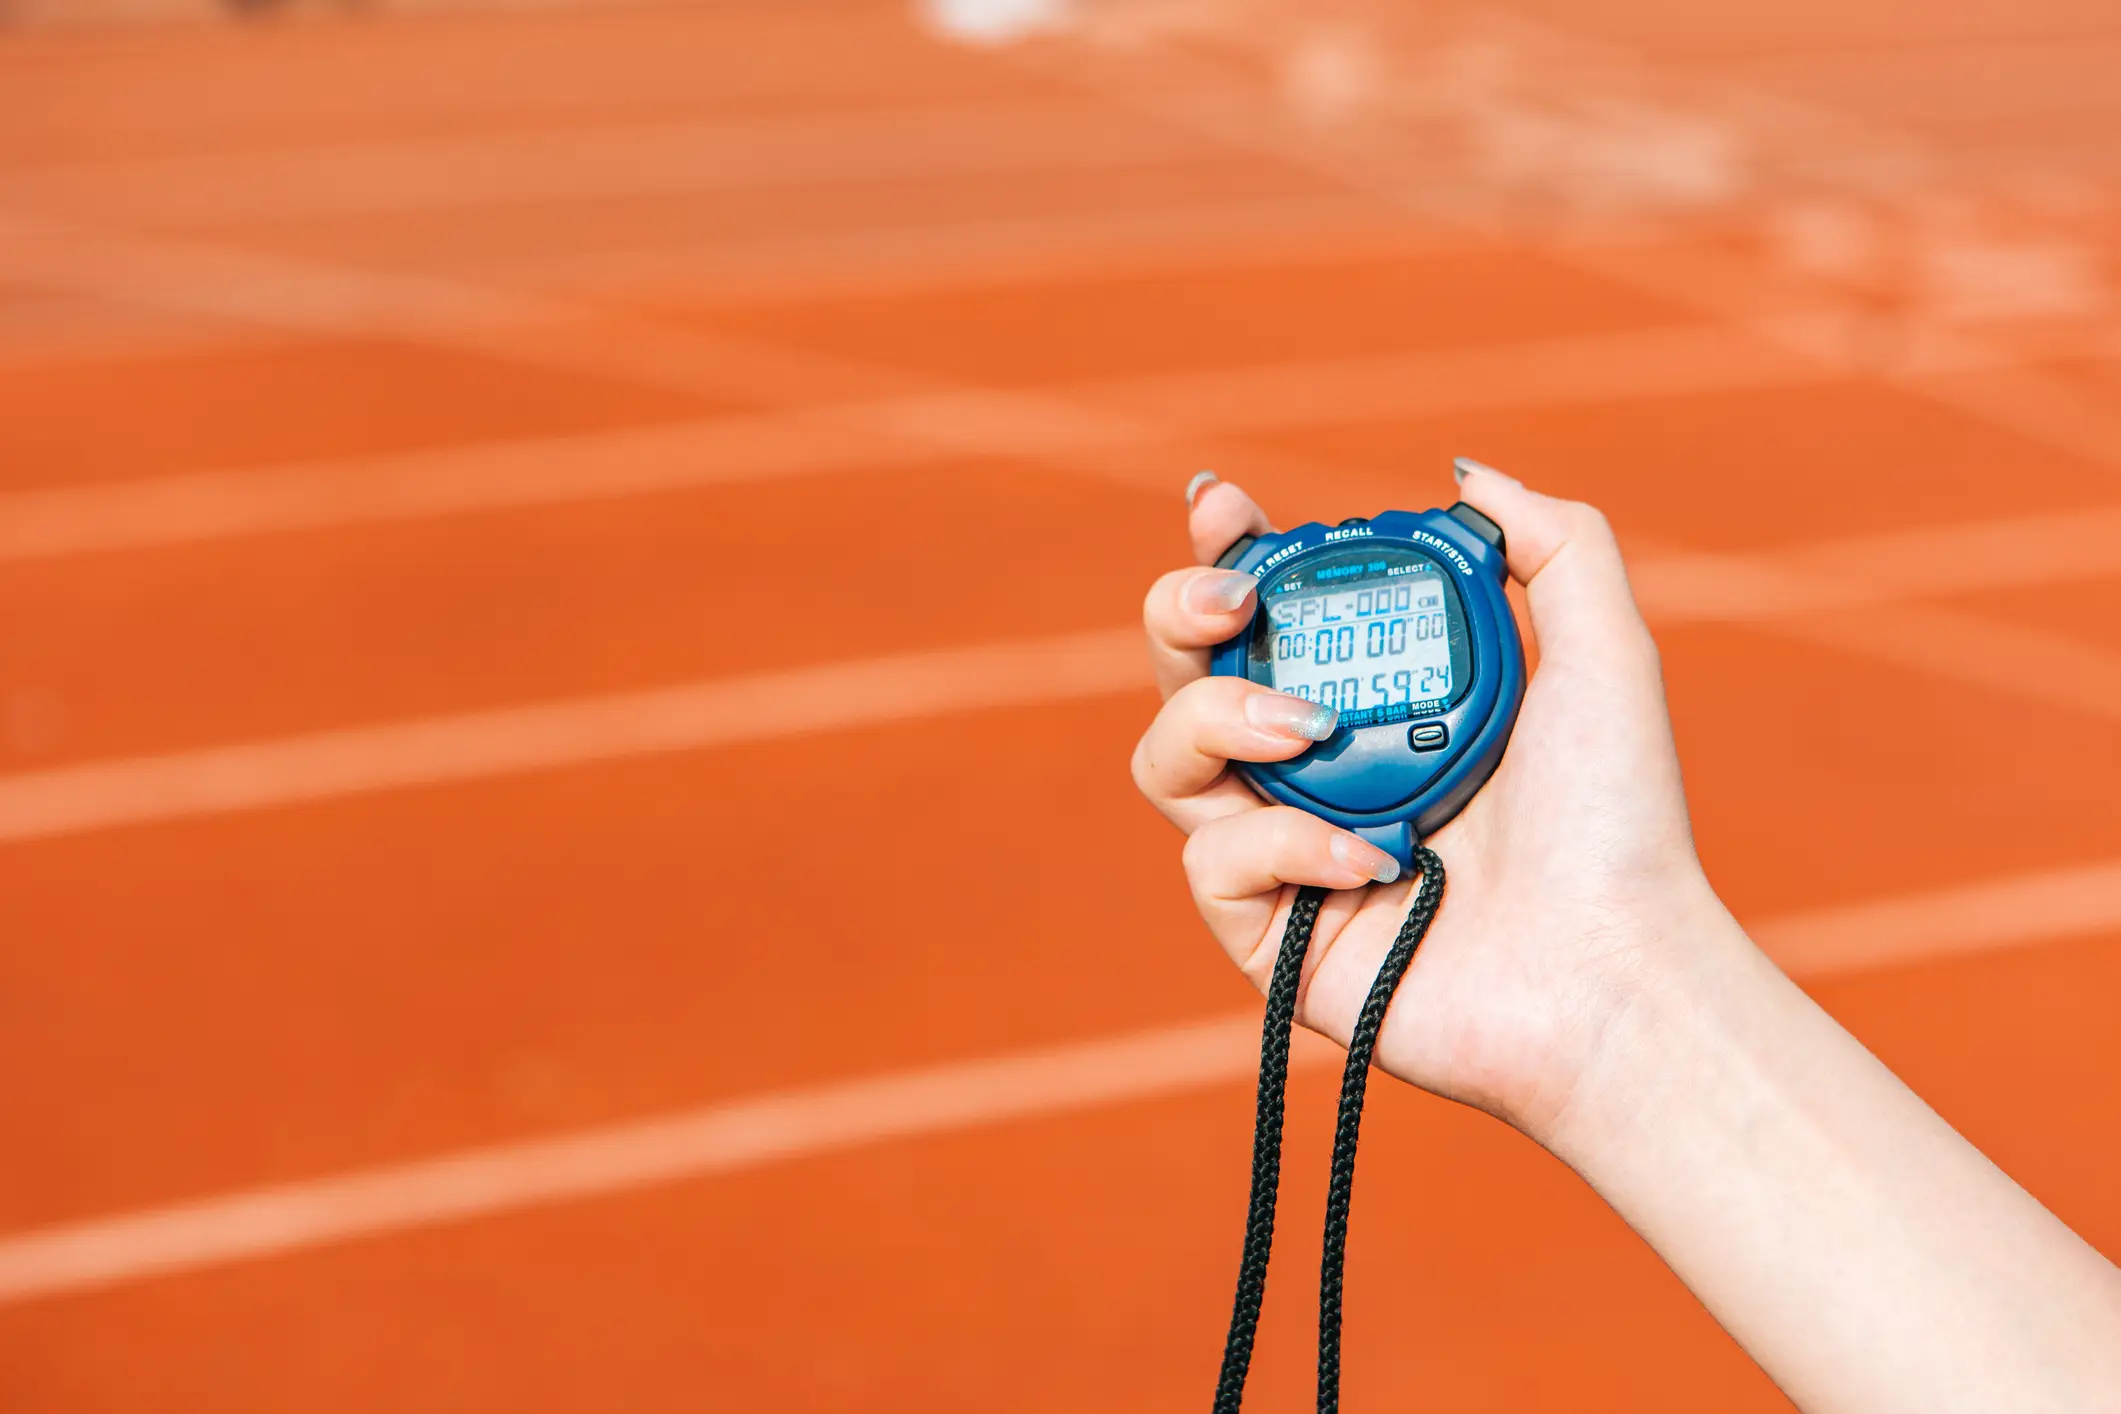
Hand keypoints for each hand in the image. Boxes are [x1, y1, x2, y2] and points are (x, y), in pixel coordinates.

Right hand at [1132, 464, 1730, 1138]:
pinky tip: (1373, 861)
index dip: (1223, 552)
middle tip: (1232, 602)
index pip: (1267, 612)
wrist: (1613, 971)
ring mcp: (1283, 854)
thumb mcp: (1604, 655)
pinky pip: (1213, 864)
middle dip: (1178, 611)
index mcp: (1375, 700)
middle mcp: (1315, 769)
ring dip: (1216, 717)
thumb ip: (1554, 543)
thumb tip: (1469, 475)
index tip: (1226, 508)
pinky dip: (1282, 845)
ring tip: (1311, 732)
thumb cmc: (1618, 827)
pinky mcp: (1269, 938)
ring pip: (1166, 759)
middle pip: (1183, 671)